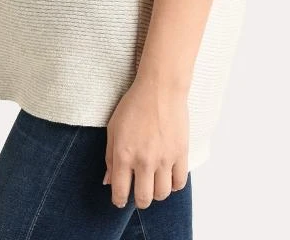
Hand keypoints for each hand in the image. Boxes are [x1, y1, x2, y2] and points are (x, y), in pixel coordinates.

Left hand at [103, 76, 189, 208]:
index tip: (120, 199)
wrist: (161, 88)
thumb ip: (109, 157)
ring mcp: (164, 158)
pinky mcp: (181, 153)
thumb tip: (108, 181)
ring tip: (154, 182)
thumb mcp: (113, 128)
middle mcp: (144, 160)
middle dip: (139, 201)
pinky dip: (173, 184)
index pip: (120, 192)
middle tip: (139, 193)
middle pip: (143, 199)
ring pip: (162, 194)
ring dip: (156, 193)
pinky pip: (179, 183)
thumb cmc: (134, 105)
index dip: (118, 200)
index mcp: (123, 154)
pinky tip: (168, 176)